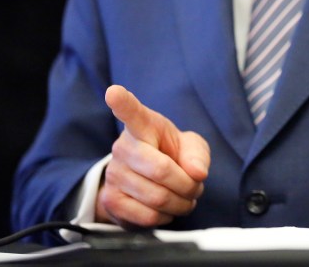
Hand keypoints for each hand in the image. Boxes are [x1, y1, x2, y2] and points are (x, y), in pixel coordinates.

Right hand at [96, 85, 209, 227]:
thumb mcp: (191, 147)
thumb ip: (198, 154)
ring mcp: (114, 174)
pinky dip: (166, 216)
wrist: (150, 178)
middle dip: (188, 184)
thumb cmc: (171, 154)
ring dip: (181, 203)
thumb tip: (196, 173)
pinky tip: (167, 208)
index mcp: (143, 125)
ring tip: (184, 197)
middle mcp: (123, 147)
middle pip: (161, 170)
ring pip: (157, 197)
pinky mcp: (111, 200)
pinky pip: (146, 216)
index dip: (122, 102)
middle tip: (195, 186)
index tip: (114, 93)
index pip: (131, 112)